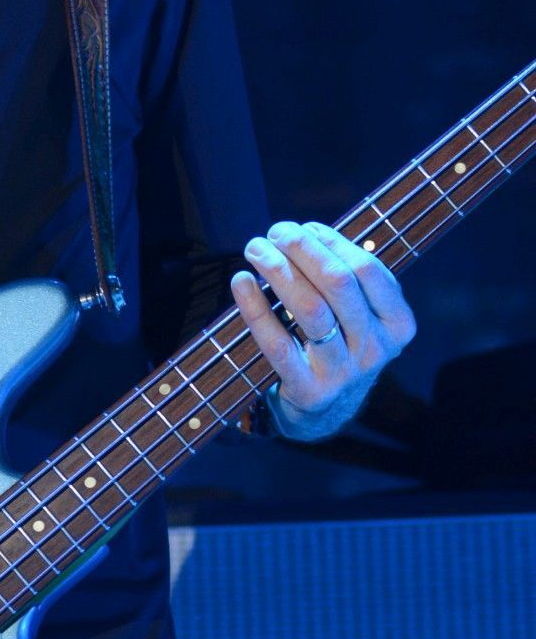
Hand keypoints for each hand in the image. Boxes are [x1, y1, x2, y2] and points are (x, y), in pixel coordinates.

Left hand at [230, 220, 416, 440]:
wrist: (327, 410)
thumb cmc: (338, 343)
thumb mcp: (359, 315)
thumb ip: (344, 277)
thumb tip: (302, 232)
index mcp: (397, 324)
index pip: (368, 270)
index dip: (332, 242)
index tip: (303, 227)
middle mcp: (376, 349)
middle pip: (338, 284)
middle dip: (303, 249)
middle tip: (274, 232)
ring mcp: (344, 372)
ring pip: (310, 309)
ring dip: (278, 270)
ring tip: (255, 248)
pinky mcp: (309, 389)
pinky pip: (277, 342)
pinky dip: (255, 307)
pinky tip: (241, 281)